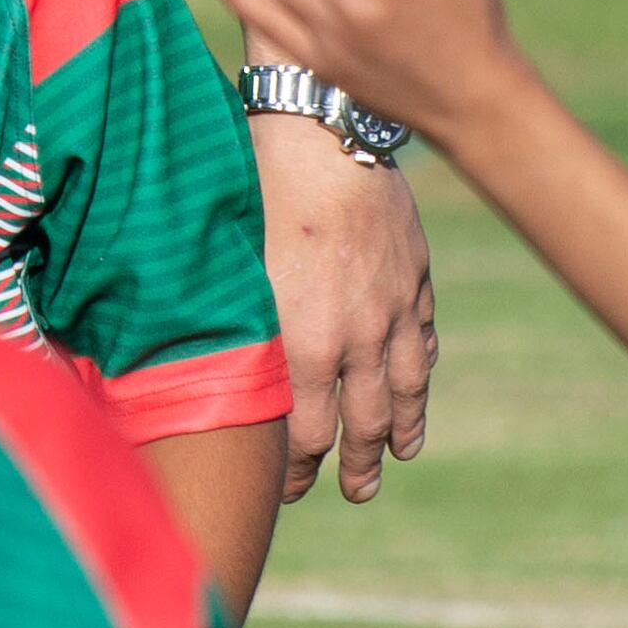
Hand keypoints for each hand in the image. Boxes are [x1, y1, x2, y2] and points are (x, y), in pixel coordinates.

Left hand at [251, 123, 435, 503]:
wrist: (323, 135)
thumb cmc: (256, 194)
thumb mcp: (229, 270)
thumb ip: (231, 329)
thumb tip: (203, 371)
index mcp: (302, 346)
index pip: (303, 435)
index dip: (296, 470)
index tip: (289, 489)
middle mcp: (355, 339)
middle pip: (361, 425)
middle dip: (356, 466)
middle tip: (355, 492)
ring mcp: (393, 309)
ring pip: (404, 388)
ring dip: (401, 429)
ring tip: (399, 454)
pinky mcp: (416, 276)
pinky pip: (424, 337)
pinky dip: (422, 368)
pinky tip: (418, 384)